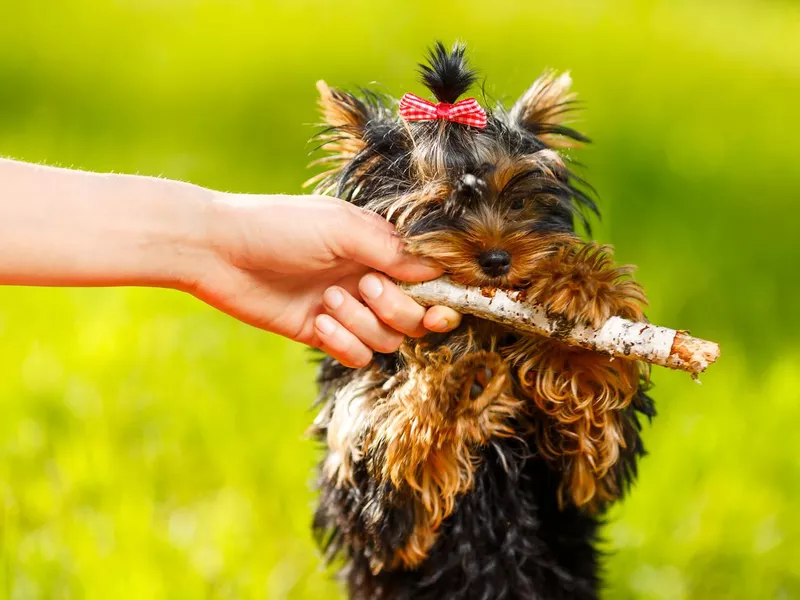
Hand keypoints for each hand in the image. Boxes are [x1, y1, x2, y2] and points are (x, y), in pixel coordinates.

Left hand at [193, 193, 460, 366]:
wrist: (218, 251)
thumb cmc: (278, 227)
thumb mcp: (340, 228)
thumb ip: (390, 250)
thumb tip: (435, 270)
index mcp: (378, 249)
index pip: (428, 279)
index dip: (440, 295)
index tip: (440, 305)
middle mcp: (368, 280)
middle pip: (414, 316)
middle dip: (396, 309)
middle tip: (365, 287)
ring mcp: (347, 309)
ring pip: (386, 339)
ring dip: (362, 324)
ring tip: (327, 300)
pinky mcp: (323, 334)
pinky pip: (357, 356)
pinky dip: (344, 345)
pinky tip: (318, 323)